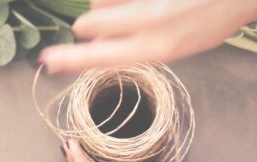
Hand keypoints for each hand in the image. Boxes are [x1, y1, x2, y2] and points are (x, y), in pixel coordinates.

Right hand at [39, 0, 256, 73]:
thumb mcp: (173, 46)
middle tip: (113, 24)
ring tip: (140, 6)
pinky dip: (117, 0)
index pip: (99, 58)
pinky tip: (145, 3)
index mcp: (156, 49)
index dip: (69, 59)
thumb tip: (98, 44)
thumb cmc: (209, 21)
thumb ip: (134, 46)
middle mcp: (150, 23)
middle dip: (92, 24)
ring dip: (108, 4)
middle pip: (89, 23)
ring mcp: (147, 2)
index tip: (47, 60)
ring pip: (99, 1)